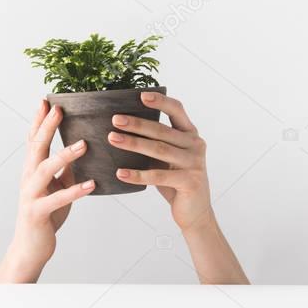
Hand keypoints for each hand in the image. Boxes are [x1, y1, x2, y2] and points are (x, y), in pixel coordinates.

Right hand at [0, 100, 94, 282]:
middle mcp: (28, 178)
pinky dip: (75, 191)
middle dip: (47, 127)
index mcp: (32, 170)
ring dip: (64, 155)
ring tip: (84, 144)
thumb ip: (65, 170)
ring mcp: (31, 195)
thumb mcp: (57, 188)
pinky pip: (57, 199)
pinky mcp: (38, 212)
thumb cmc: (45, 215)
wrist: (30, 247)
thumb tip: (83, 149)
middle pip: (36, 147)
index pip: (34, 140)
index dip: (39, 120)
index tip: (47, 100)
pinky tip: (91, 184)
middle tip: (58, 109)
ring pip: (45, 170)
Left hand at [110, 91, 248, 283]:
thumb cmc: (176, 181)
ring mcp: (194, 163)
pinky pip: (158, 176)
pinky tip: (120, 173)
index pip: (177, 110)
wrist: (195, 212)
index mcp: (190, 134)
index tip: (140, 95)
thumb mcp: (168, 159)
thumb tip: (122, 126)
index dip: (160, 101)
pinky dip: (137, 174)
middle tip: (115, 119)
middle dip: (137, 124)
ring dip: (133, 144)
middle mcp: (195, 145)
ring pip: (159, 150)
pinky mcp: (189, 182)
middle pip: (162, 131)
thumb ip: (156, 142)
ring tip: (112, 139)